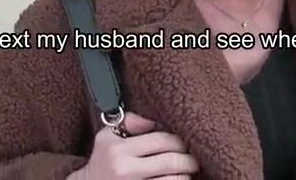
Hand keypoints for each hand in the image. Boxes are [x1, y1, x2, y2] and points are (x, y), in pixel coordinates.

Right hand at [68, 112, 198, 179]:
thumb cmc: (103, 159)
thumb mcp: (107, 136)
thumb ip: (130, 121)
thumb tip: (154, 122)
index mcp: (119, 150)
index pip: (162, 140)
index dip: (179, 141)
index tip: (183, 144)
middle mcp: (126, 170)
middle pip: (172, 161)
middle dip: (188, 160)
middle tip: (192, 159)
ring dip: (185, 175)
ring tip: (186, 172)